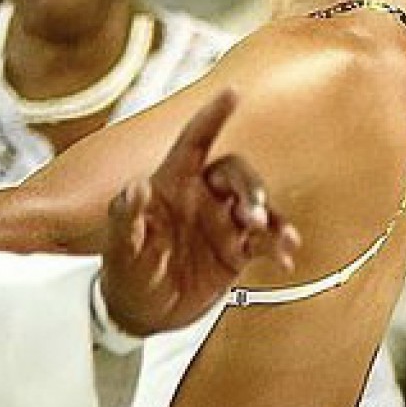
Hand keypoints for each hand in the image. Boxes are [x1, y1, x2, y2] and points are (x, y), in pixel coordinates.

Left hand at [98, 90, 299, 337]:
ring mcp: (222, 223)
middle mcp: (202, 196)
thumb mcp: (120, 247)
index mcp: (173, 183)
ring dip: (271, 216)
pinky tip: (285, 256)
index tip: (233, 93)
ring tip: (280, 237)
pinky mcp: (236, 251)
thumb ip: (126, 217)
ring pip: (256, 205)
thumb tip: (135, 187)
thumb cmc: (125, 271)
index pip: (195, 141)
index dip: (213, 116)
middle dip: (250, 188)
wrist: (141, 313)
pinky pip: (265, 240)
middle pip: (235, 174)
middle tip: (251, 214)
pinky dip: (278, 245)